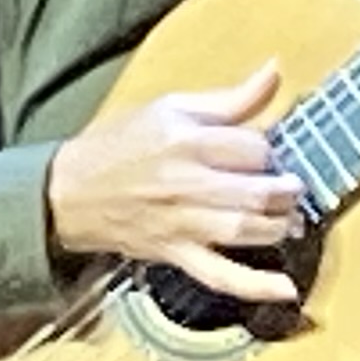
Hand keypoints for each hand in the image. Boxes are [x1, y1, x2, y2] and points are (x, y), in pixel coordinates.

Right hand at [46, 63, 304, 304]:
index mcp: (187, 140)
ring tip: (292, 220)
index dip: (268, 150)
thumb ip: (230, 98)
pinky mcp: (175, 254)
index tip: (265, 154)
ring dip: (280, 226)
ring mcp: (181, 224)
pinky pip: (219, 276)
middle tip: (291, 188)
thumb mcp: (172, 107)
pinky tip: (286, 289)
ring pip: (244, 229)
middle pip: (256, 191)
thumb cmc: (121, 143)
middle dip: (286, 191)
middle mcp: (186, 183)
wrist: (67, 191)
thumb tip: (276, 71)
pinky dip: (254, 285)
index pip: (253, 147)